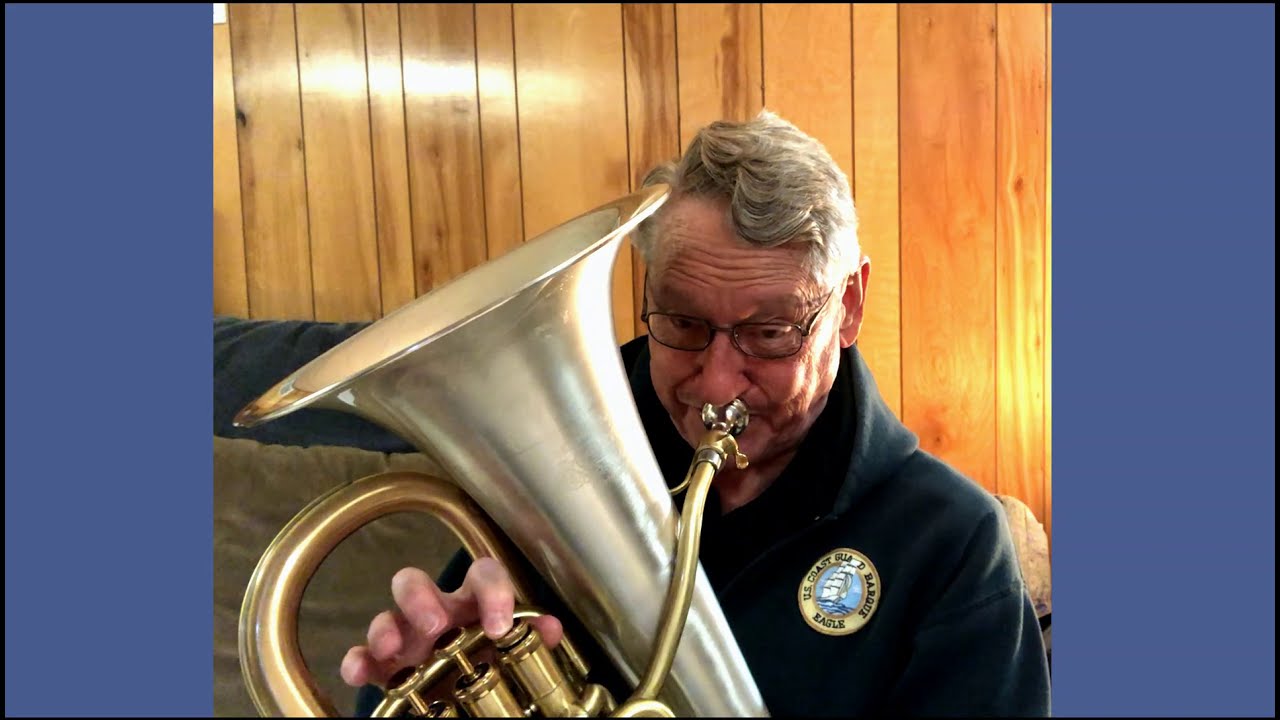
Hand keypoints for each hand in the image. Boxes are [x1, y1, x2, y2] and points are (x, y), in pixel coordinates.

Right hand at [340, 557, 564, 688]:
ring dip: (385, 627)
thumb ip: (531, 636)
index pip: (481, 574)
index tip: (498, 626)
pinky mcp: (383, 664)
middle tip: (435, 625)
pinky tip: (360, 671)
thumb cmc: (486, 657)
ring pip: (385, 615)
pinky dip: (357, 661)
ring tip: (393, 647)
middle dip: (420, 598)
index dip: (492, 592)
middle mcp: (434, 610)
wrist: (460, 691)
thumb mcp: (512, 648)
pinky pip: (361, 655)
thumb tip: (550, 629)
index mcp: (472, 601)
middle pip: (415, 582)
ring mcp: (404, 636)